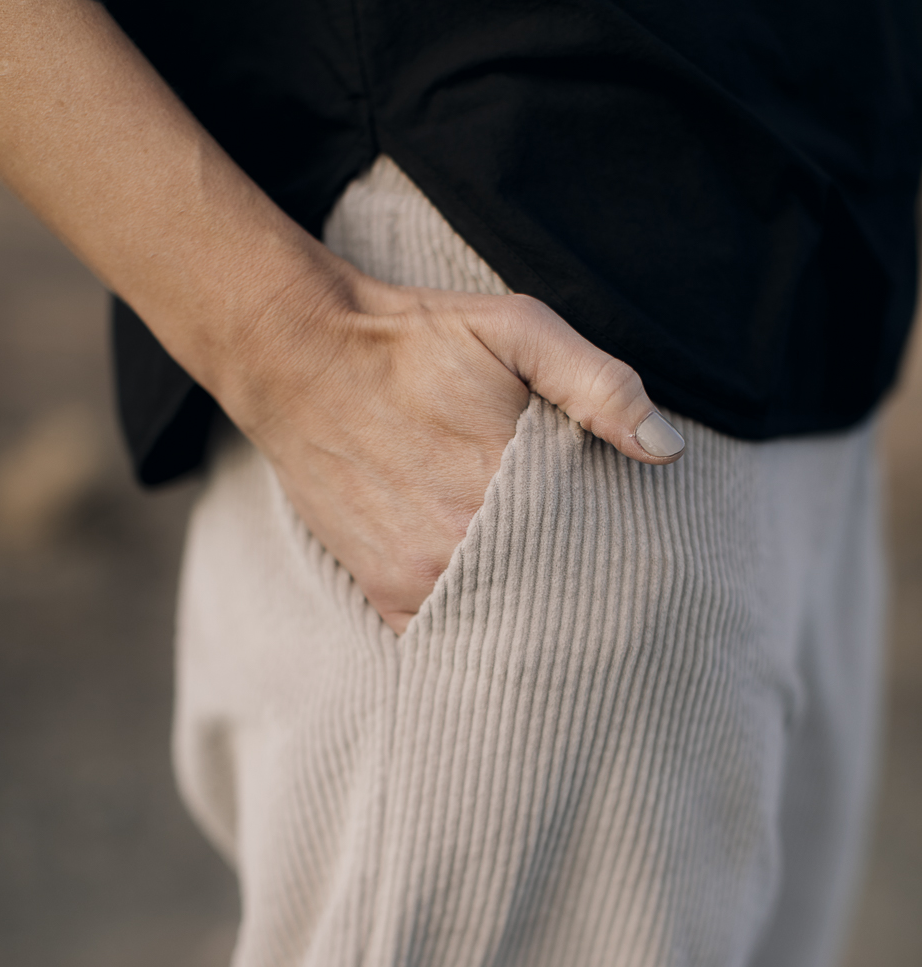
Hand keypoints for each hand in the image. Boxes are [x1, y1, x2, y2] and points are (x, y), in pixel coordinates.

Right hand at [222, 256, 683, 633]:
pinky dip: (475, 634)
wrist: (300, 358)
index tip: (645, 564)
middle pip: (554, 598)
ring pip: (504, 626)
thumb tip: (665, 448)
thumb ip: (598, 383)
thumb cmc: (415, 339)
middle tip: (616, 599)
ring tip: (566, 615)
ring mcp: (420, 575)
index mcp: (510, 482)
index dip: (623, 558)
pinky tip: (501, 621)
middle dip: (584, 598)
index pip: (595, 550)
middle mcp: (464, 543)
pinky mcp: (386, 590)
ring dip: (533, 622)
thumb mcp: (517, 328)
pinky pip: (446, 639)